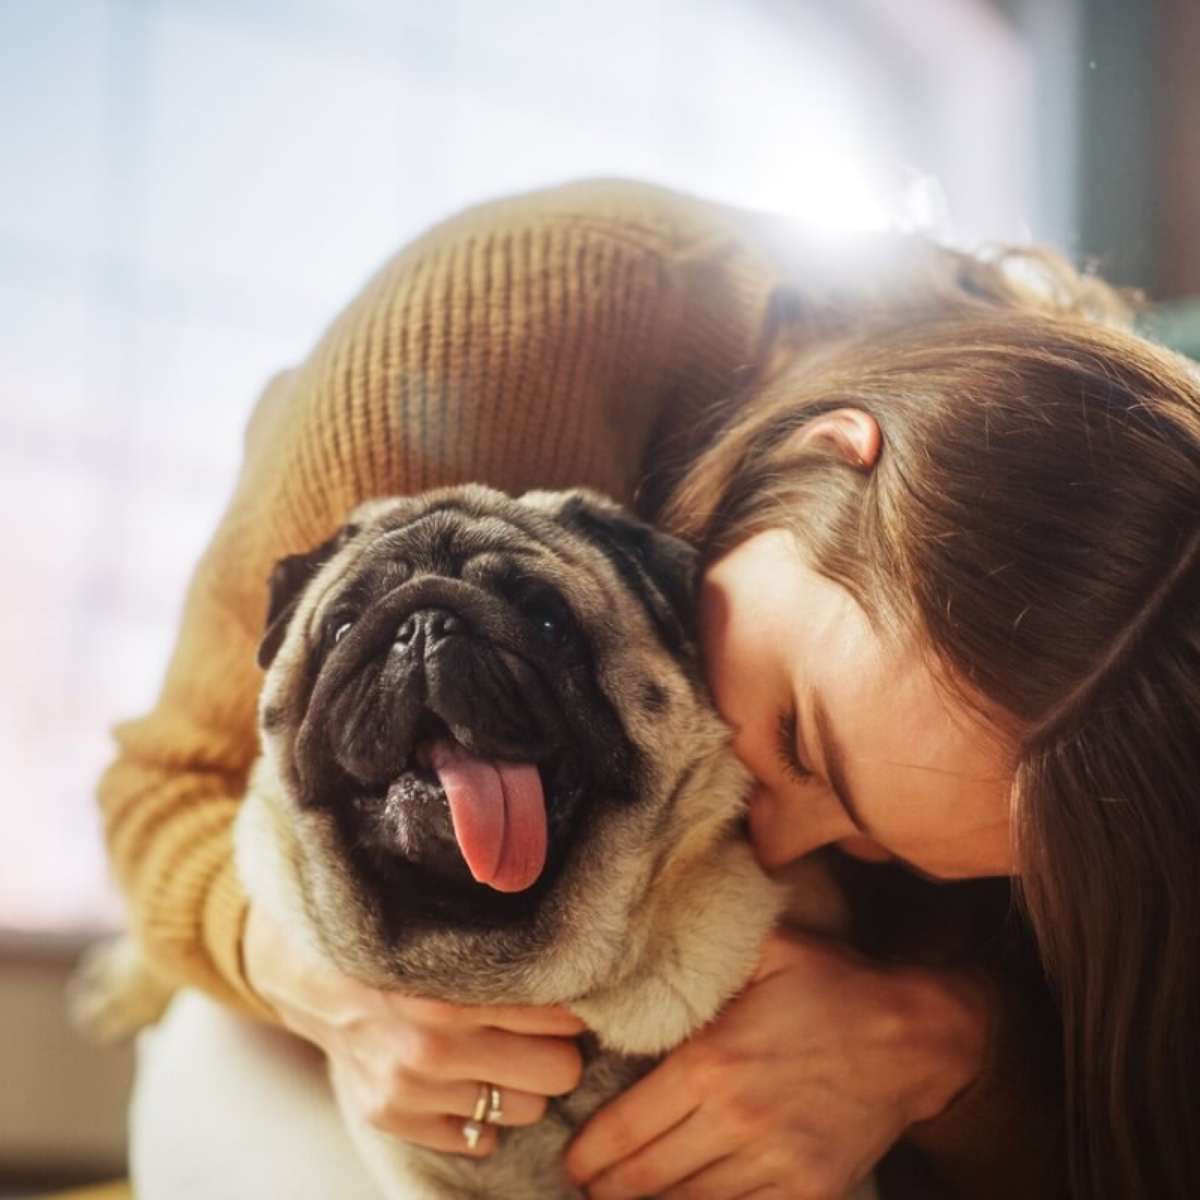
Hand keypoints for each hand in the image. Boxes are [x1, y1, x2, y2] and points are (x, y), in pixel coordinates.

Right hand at [243, 903, 583, 1155]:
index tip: (573, 988)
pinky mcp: (391, 1118)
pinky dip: (480, 1110)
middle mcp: (430, 1050)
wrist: (303, 966)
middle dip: (558, 1048)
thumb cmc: (390, 934)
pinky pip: (479, 1138)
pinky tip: (466, 1073)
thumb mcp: (445, 922)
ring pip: (526, 1109)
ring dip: (522, 1080)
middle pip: (559, 1073)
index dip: (574, 1002)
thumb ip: (503, 941)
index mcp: (449, 994)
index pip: (559, 1018)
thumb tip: (578, 947)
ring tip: (503, 1046)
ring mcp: (408, 1091)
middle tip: (545, 1025)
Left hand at [565, 929, 988, 1198]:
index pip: (627, 1126)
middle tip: (587, 1184)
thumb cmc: (833, 983)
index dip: (589, 1152)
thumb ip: (704, 946)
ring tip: (625, 1195)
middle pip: (648, 1176)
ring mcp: (775, 1164)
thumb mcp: (768, 945)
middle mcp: (737, 1120)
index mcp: (714, 1062)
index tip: (572, 1160)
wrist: (916, 1037)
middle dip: (609, 1186)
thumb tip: (643, 935)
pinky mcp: (807, 1191)